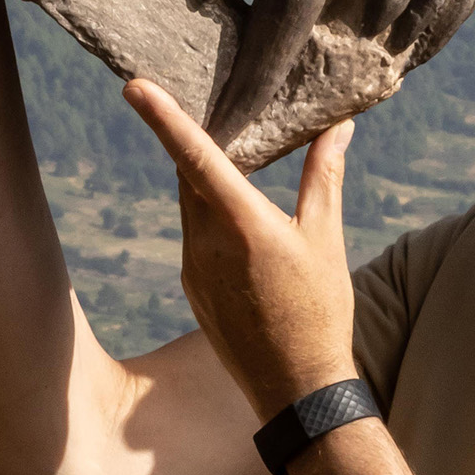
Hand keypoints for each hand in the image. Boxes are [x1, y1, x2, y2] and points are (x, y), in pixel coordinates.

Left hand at [123, 78, 358, 420]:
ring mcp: (194, 267)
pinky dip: (211, 219)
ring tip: (241, 169)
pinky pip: (195, 237)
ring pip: (192, 206)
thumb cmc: (320, 310)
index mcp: (241, 223)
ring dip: (207, 184)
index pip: (194, 156)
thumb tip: (339, 126)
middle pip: (189, 175)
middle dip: (194, 143)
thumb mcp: (326, 238)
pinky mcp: (193, 287)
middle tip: (212, 112)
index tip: (135, 86)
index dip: (163, 117)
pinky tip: (243, 231)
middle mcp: (206, 241)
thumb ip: (325, 176)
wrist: (296, 388)